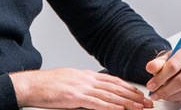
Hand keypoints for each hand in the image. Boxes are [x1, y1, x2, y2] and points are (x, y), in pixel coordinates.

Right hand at [10, 68, 154, 109]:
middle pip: (115, 88)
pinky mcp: (75, 98)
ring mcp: (82, 88)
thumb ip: (85, 84)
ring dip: (127, 102)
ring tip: (139, 108)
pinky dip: (110, 107)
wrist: (34, 84)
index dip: (128, 87)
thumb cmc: (48, 84)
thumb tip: (97, 90)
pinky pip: (96, 103)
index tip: (139, 93)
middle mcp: (87, 79)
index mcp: (86, 75)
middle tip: (146, 102)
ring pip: (110, 96)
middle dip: (133, 95)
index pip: (113, 80)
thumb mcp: (70, 79)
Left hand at [145, 46, 180, 102]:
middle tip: (155, 93)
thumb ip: (157, 63)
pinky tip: (171, 96)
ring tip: (161, 96)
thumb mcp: (164, 58)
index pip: (174, 66)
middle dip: (165, 90)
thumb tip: (150, 67)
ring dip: (171, 96)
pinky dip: (179, 99)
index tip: (151, 85)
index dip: (160, 78)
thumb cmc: (175, 61)